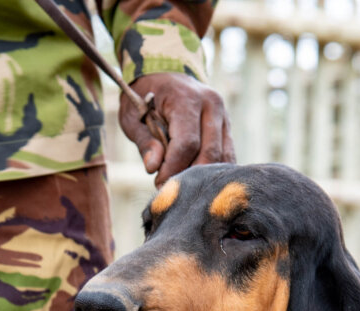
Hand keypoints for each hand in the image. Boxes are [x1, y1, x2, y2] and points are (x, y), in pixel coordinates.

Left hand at [119, 72, 234, 185]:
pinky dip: (213, 170)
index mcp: (186, 98)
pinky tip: (196, 179)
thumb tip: (153, 167)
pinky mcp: (227, 127)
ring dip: (203, 176)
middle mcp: (211, 104)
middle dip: (190, 176)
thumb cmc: (144, 96)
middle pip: (209, 153)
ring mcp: (224, 115)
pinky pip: (227, 155)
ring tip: (183, 184)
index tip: (159, 182)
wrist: (165, 73)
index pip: (187, 143)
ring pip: (223, 157)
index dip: (173, 168)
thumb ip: (143, 141)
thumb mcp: (132, 116)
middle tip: (171, 188)